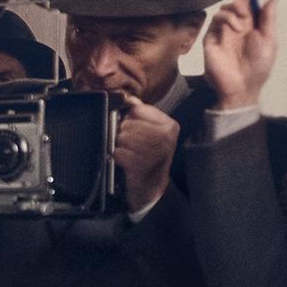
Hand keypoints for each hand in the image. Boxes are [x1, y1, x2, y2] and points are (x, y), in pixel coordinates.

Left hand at [113, 94, 181, 214]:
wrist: (151, 188)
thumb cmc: (147, 156)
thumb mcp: (149, 132)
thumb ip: (140, 114)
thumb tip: (129, 98)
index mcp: (169, 125)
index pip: (137, 109)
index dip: (129, 119)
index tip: (135, 130)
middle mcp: (166, 137)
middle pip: (127, 123)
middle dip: (123, 134)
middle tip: (131, 146)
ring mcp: (155, 152)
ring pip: (122, 137)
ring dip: (120, 146)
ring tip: (130, 154)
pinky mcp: (142, 165)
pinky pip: (118, 152)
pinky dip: (118, 157)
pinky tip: (126, 163)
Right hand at [202, 0, 278, 109]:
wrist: (240, 87)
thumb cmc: (258, 66)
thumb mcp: (269, 41)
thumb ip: (268, 19)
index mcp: (252, 23)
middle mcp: (237, 22)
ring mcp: (223, 29)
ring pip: (227, 7)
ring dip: (237, 10)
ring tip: (242, 24)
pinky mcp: (211, 36)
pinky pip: (218, 19)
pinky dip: (228, 20)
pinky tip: (233, 30)